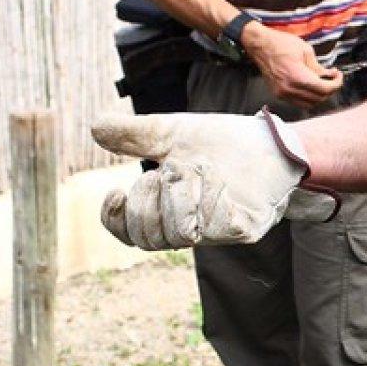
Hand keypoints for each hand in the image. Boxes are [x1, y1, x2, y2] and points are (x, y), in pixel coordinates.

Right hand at [91, 110, 337, 249]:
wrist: (272, 141)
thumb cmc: (222, 142)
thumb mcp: (172, 133)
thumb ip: (134, 135)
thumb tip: (95, 127)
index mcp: (167, 210)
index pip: (129, 234)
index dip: (115, 221)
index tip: (115, 191)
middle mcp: (191, 229)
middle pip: (149, 238)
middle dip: (149, 202)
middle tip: (166, 172)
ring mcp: (218, 233)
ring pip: (180, 233)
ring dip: (182, 195)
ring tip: (198, 169)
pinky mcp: (244, 229)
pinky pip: (216, 226)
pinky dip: (211, 197)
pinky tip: (219, 179)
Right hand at [242, 25, 342, 107]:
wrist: (259, 45)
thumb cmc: (280, 43)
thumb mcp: (305, 50)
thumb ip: (318, 67)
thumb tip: (327, 75)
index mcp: (297, 77)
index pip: (324, 89)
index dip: (336, 83)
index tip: (338, 75)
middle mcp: (289, 89)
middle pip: (318, 98)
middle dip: (329, 89)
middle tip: (333, 77)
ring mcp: (282, 93)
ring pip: (309, 103)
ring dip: (319, 95)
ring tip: (322, 82)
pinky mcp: (278, 94)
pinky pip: (298, 102)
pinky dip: (308, 97)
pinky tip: (311, 85)